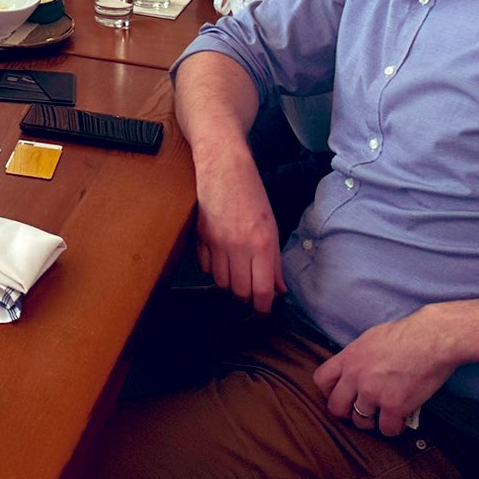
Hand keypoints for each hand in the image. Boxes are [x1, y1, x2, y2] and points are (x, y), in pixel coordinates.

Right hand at [193, 151, 286, 313]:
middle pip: (239, 291)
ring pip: (220, 282)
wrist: (224, 168)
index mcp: (261, 244)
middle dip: (246, 295)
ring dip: (229, 282)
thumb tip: (278, 289)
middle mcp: (238, 247)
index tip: (263, 310)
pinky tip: (220, 256)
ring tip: (236, 270)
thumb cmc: (252, 194)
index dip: (262, 307)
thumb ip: (274, 261)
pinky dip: (213, 268)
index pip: (261, 290)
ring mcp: (216, 243)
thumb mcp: (272, 227)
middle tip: (251, 286)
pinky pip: (206, 267)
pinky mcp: (200, 237)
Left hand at [314, 308, 456, 436]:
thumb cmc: (406, 335)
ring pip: (361, 421)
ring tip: (383, 414)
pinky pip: (387, 429)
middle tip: (360, 411)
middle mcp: (356, 377)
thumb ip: (358, 358)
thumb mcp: (370, 339)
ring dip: (372, 421)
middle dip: (347, 412)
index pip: (321, 380)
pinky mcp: (394, 406)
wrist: (431, 340)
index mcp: (348, 358)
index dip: (329, 391)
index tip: (342, 394)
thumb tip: (355, 369)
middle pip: (336, 408)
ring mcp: (373, 393)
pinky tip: (400, 419)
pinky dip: (394, 427)